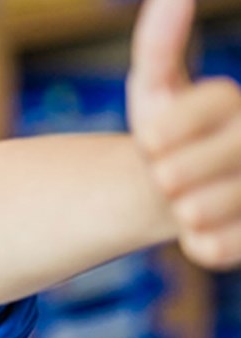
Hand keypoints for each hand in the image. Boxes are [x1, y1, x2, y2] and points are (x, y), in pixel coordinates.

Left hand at [127, 0, 240, 269]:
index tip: (150, 142)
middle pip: (203, 163)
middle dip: (171, 172)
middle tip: (167, 175)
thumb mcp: (159, 87)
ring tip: (186, 202)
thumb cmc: (169, 133)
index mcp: (234, 103)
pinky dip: (200, 243)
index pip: (217, 101)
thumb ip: (161, 44)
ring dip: (185, 210)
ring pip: (205, 209)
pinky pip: (215, 248)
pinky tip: (201, 230)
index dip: (168, 130)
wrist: (179, 191)